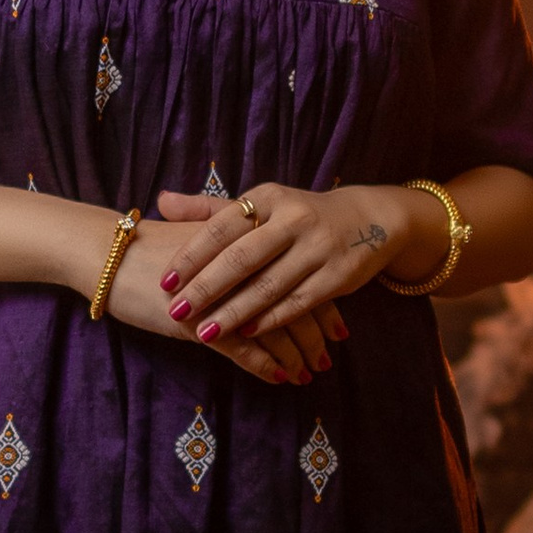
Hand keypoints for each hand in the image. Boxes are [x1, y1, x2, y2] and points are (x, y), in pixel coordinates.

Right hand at [101, 229, 322, 381]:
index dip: (321, 301)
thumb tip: (254, 265)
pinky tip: (280, 378)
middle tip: (330, 355)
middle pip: (293, 302)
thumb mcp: (197, 241)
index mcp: (244, 243)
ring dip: (296, 354)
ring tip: (309, 373)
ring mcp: (222, 296)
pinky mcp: (200, 321)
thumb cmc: (147, 247)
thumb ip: (230, 250)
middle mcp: (241, 267)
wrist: (106, 254)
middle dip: (316, 334)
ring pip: (274, 328)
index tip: (337, 324)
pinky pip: (243, 348)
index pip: (295, 275)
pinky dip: (265, 365)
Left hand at [152, 183, 415, 351]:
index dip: (192, 255)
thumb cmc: (299, 214)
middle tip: (176, 311)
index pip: (222, 227)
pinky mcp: (337, 276)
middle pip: (242, 258)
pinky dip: (271, 319)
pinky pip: (298, 302)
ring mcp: (318, 248)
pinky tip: (247, 334)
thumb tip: (160, 202)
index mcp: (269, 198)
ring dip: (234, 312)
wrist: (371, 219)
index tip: (165, 280)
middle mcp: (294, 219)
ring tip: (204, 332)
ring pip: (268, 286)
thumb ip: (210, 208)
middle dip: (206, 288)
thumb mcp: (261, 203)